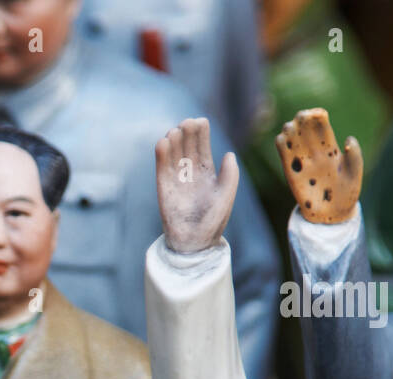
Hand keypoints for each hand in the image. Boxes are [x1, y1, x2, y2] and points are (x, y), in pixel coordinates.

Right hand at [155, 117, 238, 253]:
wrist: (194, 242)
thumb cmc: (213, 221)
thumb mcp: (226, 196)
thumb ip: (230, 175)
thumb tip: (229, 154)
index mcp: (207, 171)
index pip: (202, 146)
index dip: (201, 132)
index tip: (201, 121)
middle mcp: (190, 172)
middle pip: (187, 145)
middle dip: (187, 132)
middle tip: (187, 122)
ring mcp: (175, 179)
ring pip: (173, 153)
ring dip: (173, 140)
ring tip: (176, 131)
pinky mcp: (162, 187)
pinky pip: (161, 167)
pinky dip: (161, 154)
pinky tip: (163, 142)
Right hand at [275, 108, 361, 223]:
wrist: (332, 215)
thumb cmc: (347, 194)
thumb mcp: (356, 174)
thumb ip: (355, 156)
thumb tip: (348, 139)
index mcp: (331, 149)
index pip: (321, 126)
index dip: (318, 116)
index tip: (320, 114)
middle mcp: (315, 153)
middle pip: (304, 128)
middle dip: (302, 118)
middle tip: (303, 118)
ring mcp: (302, 163)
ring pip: (292, 138)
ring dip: (290, 128)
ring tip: (293, 128)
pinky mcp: (291, 173)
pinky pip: (283, 154)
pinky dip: (281, 143)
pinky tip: (283, 138)